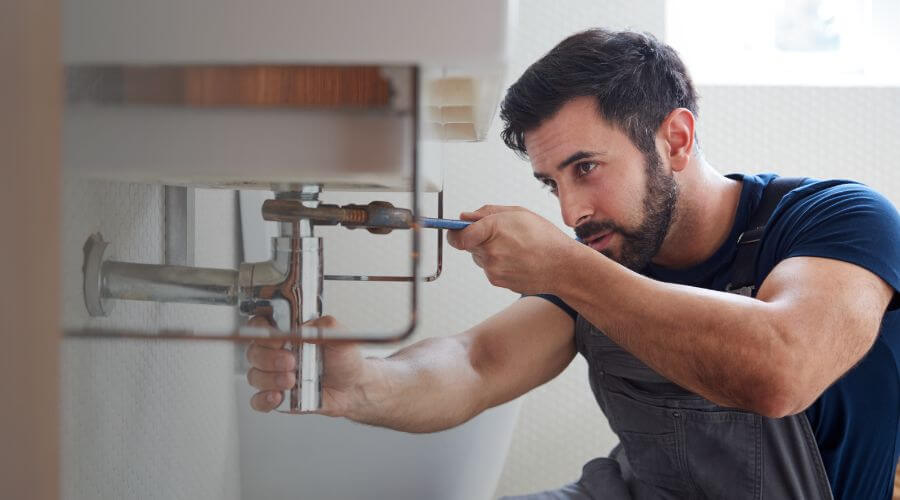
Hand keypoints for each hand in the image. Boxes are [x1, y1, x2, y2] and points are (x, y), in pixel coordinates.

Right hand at [244, 315, 365, 415]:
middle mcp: (277, 353)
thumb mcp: (340, 336)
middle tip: (290, 362)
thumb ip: (325, 325)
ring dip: (270, 379)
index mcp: (287, 335)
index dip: (262, 331)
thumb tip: (306, 326)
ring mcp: (274, 376)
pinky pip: (258, 401)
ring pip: (254, 376)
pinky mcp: (278, 397)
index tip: (278, 338)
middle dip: (269, 358)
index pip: (259, 326)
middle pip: (254, 352)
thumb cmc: (344, 360)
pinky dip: (264, 399)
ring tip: (292, 380)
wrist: (353, 387)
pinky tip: (279, 396)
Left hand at [446, 205, 579, 294]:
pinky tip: (516, 259)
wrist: (563, 267)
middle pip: (468, 245)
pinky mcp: (497, 281)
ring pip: (479, 257)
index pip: (457, 235)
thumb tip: (465, 217)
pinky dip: (498, 263)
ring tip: (514, 248)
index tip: (454, 229)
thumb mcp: (518, 213)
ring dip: (489, 251)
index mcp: (493, 229)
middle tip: (500, 235)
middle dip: (478, 238)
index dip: (454, 232)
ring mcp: (493, 269)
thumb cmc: (545, 238)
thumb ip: (487, 213)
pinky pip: (489, 269)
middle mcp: (490, 252)